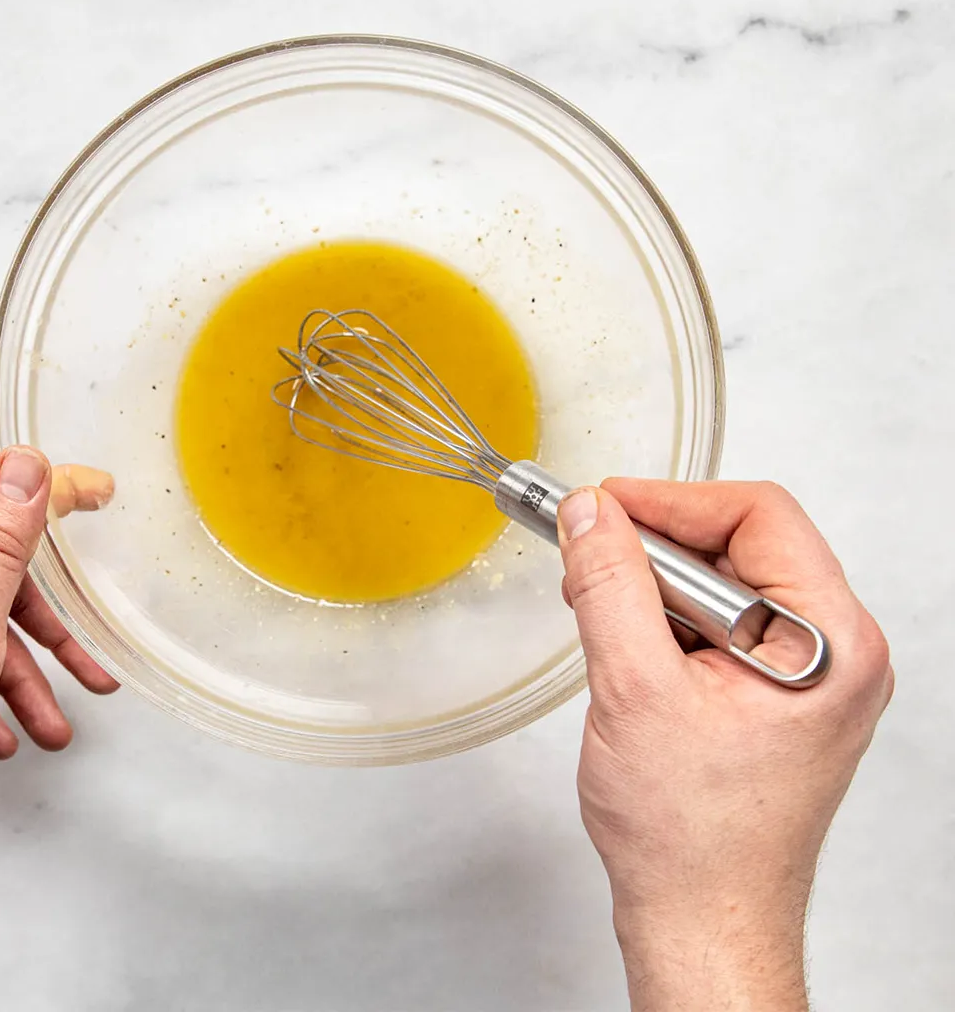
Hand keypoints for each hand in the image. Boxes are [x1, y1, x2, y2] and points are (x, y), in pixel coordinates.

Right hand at [556, 480, 891, 1011]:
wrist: (701, 920)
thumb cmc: (690, 836)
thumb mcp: (633, 688)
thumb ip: (609, 585)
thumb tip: (590, 513)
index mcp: (829, 642)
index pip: (758, 515)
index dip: (673, 502)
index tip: (606, 508)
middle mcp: (833, 652)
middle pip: (743, 544)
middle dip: (656, 548)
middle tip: (592, 559)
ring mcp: (806, 676)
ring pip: (725, 583)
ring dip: (655, 587)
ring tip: (604, 619)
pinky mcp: (774, 694)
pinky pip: (720, 624)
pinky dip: (667, 622)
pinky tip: (628, 650)